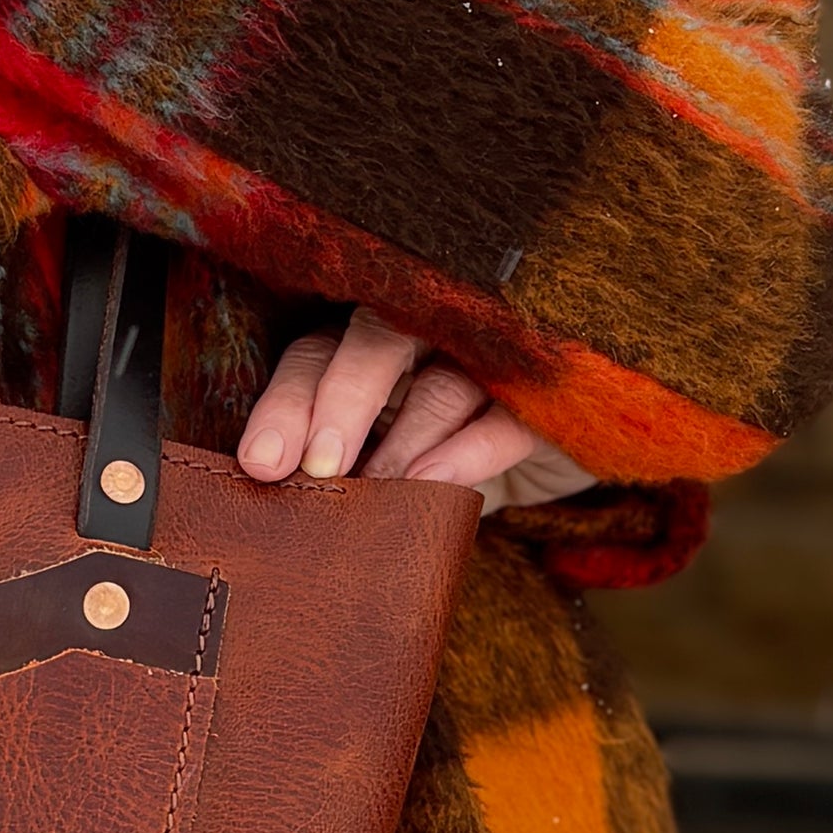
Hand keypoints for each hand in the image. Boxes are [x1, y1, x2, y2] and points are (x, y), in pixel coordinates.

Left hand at [235, 306, 595, 514]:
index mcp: (374, 343)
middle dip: (337, 402)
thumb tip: (275, 499)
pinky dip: (466, 452)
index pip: (317, 354)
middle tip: (316, 465)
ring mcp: (494, 359)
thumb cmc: (451, 452)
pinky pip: (505, 420)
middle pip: (373, 341)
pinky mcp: (549, 401)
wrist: (570, 445)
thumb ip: (339, 465)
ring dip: (402, 441)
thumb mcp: (386, 458)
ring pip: (440, 384)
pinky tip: (433, 481)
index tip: (261, 464)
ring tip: (374, 490)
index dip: (286, 404)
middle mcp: (431, 334)